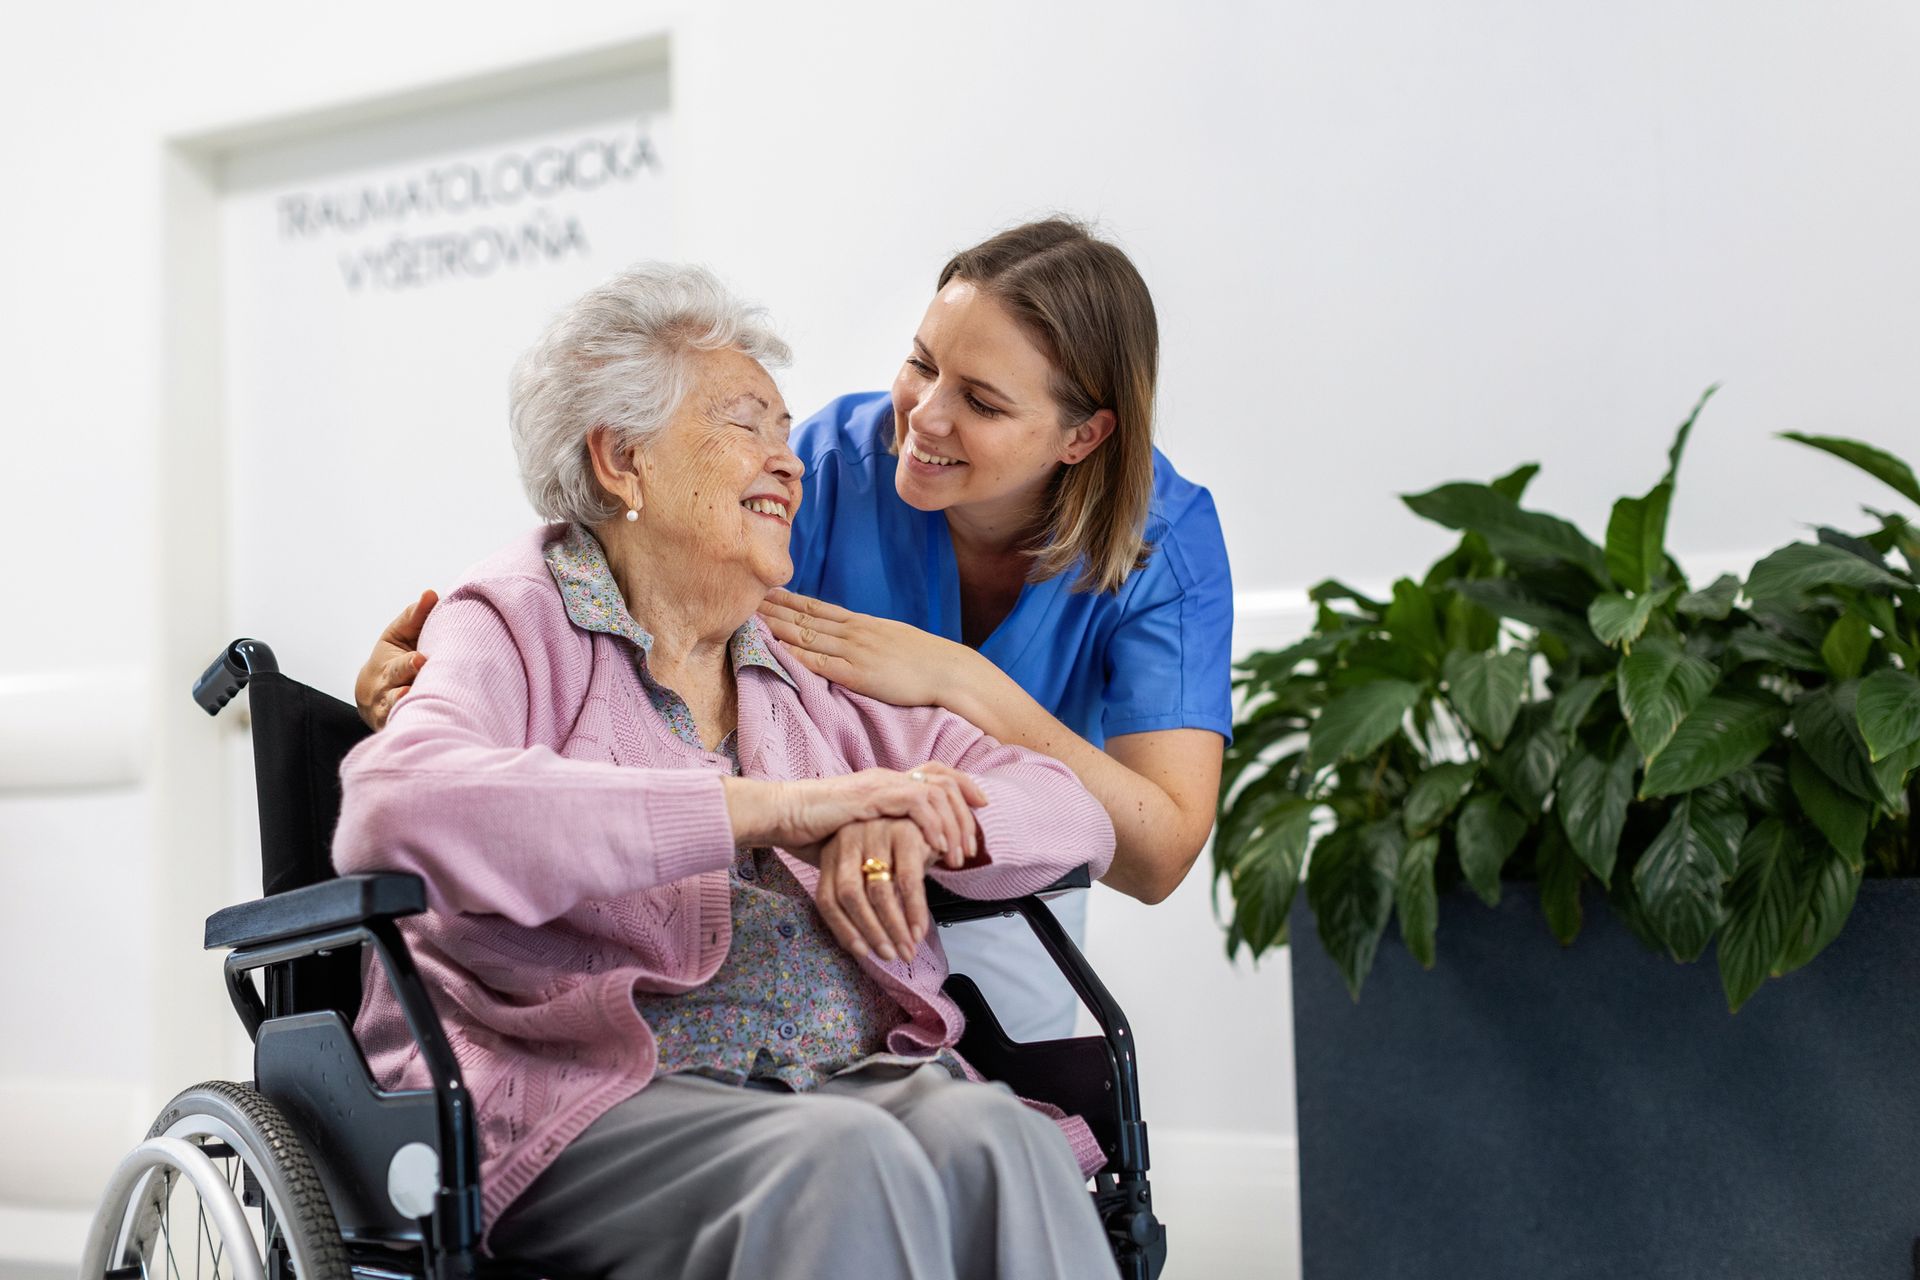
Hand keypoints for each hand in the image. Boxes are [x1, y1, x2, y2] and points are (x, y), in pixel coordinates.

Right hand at [354, 590, 437, 729]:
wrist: (372, 697)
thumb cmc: (392, 658)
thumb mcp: (398, 636)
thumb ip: (415, 617)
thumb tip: (431, 593)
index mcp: (388, 669)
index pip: (398, 667)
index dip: (408, 665)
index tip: (420, 659)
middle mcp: (388, 696)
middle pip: (397, 695)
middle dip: (405, 692)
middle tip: (422, 685)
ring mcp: (395, 716)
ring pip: (401, 717)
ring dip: (410, 714)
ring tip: (420, 711)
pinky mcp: (404, 730)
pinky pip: (410, 732)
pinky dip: (417, 731)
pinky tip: (431, 733)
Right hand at [727, 763, 985, 865]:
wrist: (780, 816)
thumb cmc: (811, 831)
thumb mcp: (857, 837)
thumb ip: (882, 842)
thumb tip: (905, 864)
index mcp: (887, 784)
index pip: (937, 774)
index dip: (964, 787)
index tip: (982, 808)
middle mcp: (888, 778)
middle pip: (945, 782)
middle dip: (966, 816)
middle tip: (972, 851)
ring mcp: (880, 783)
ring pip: (936, 793)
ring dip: (953, 825)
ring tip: (958, 856)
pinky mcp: (871, 795)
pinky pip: (916, 802)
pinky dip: (933, 824)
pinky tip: (938, 847)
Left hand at [758, 589, 980, 708]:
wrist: (948, 670)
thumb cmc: (923, 658)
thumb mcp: (890, 637)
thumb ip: (865, 635)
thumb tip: (848, 635)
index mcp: (860, 623)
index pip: (816, 607)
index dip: (787, 599)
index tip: (764, 591)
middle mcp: (853, 632)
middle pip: (804, 618)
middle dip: (772, 609)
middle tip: (744, 597)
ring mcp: (854, 652)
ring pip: (807, 636)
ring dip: (777, 627)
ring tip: (750, 619)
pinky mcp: (858, 674)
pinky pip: (821, 663)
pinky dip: (797, 655)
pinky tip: (778, 649)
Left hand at [805, 818, 932, 962]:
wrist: (925, 811)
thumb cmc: (895, 848)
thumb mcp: (870, 867)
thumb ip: (861, 898)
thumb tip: (863, 945)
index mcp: (832, 852)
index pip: (827, 898)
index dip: (842, 930)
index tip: (862, 952)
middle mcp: (848, 840)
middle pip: (849, 896)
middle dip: (870, 932)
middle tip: (889, 956)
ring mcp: (875, 833)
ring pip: (878, 892)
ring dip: (894, 928)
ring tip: (906, 949)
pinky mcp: (905, 831)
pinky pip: (908, 881)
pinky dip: (914, 910)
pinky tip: (918, 929)